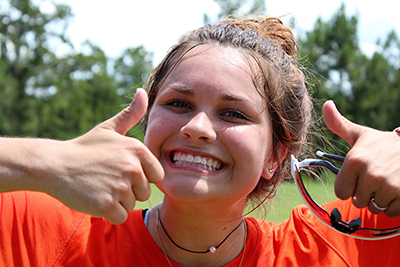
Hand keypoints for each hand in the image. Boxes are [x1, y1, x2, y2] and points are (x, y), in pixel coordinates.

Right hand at [45, 88, 163, 223]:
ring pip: (131, 204)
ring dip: (117, 201)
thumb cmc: (85, 148)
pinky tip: (95, 197)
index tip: (121, 170)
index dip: (141, 177)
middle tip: (107, 179)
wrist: (54, 165)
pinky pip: (120, 216)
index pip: (156, 175)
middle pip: (144, 192)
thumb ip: (131, 114)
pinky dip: (109, 212)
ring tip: (100, 186)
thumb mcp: (109, 128)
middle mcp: (132, 167)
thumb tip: (142, 92)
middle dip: (129, 190)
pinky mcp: (106, 205)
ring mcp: (120, 186)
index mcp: (138, 150)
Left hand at [322, 100, 399, 216]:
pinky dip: (394, 205)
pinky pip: (391, 212)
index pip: (341, 192)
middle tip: (375, 179)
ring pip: (374, 208)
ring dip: (379, 200)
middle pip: (357, 201)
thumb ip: (339, 124)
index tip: (358, 177)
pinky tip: (398, 189)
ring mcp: (389, 187)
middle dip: (364, 193)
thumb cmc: (385, 144)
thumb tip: (326, 104)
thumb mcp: (361, 134)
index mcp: (355, 160)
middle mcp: (370, 174)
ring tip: (387, 182)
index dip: (348, 187)